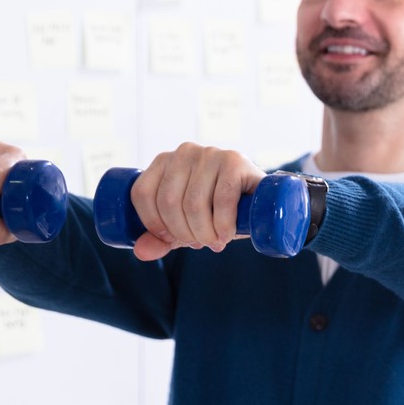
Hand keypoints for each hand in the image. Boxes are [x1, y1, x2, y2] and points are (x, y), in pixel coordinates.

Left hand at [126, 143, 263, 259]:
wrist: (262, 201)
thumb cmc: (218, 211)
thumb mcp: (186, 224)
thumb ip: (162, 239)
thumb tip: (141, 252)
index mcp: (164, 161)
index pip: (143, 193)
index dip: (153, 224)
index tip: (171, 239)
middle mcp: (184, 152)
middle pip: (168, 201)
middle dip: (184, 233)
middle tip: (200, 243)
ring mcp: (211, 154)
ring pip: (194, 203)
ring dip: (205, 233)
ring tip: (215, 241)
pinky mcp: (235, 161)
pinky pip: (222, 199)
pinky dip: (223, 225)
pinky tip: (227, 234)